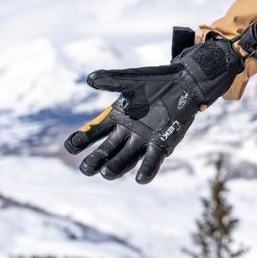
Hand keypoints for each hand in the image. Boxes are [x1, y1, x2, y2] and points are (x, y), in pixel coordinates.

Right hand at [64, 34, 242, 182]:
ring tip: (106, 173)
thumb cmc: (156, 80)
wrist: (185, 82)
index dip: (81, 139)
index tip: (71, 146)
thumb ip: (112, 80)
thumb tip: (90, 79)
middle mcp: (126, 133)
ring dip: (116, 167)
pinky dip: (147, 169)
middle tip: (86, 169)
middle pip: (106, 151)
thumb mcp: (132, 79)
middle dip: (95, 161)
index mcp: (115, 118)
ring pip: (125, 159)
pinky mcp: (162, 144)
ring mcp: (143, 140)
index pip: (93, 132)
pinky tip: (141, 178)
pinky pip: (152, 160)